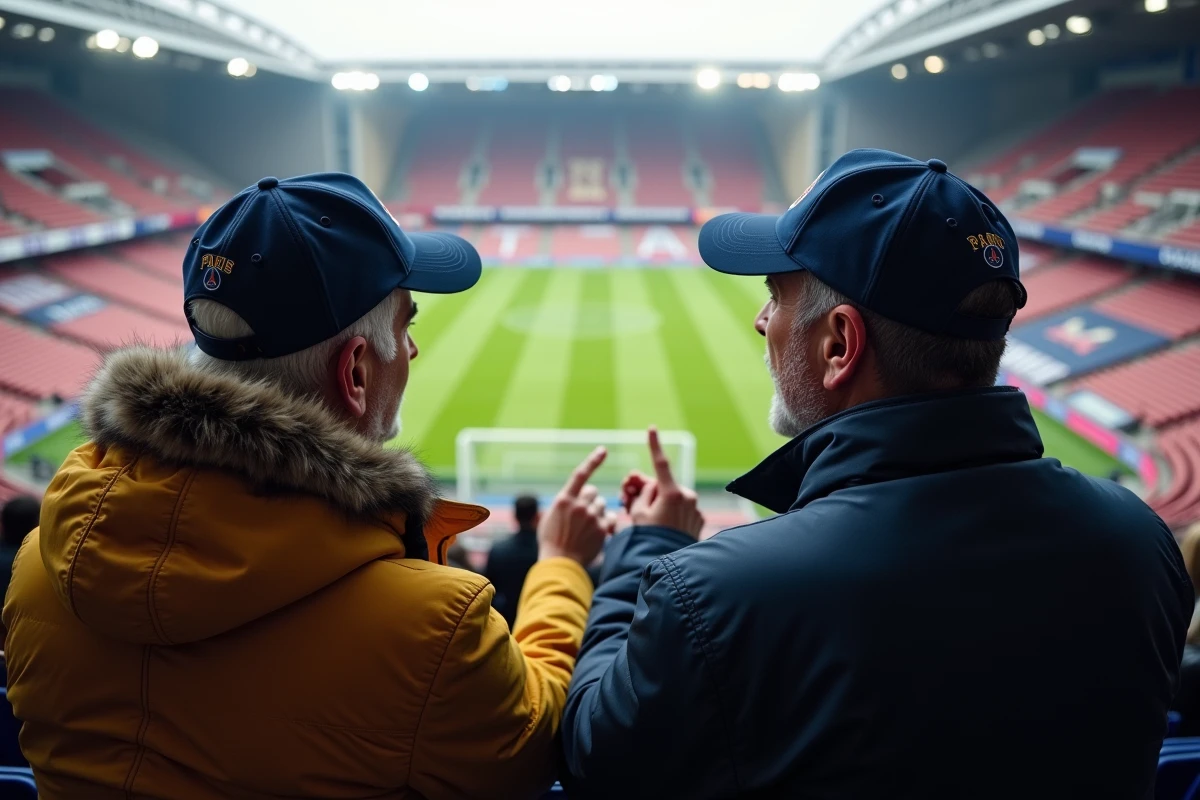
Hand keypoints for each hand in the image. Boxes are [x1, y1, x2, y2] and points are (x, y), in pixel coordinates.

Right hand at [538, 447, 619, 565]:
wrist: (559, 563)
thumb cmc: (551, 540)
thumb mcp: (550, 517)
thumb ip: (564, 502)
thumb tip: (577, 494)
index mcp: (564, 499)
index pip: (580, 474)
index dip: (593, 461)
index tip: (603, 450)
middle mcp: (579, 505)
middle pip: (593, 492)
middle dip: (589, 500)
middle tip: (582, 514)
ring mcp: (591, 517)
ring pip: (601, 505)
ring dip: (597, 512)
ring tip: (586, 527)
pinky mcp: (601, 529)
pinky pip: (609, 518)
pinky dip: (605, 523)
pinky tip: (596, 533)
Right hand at [625, 427, 704, 539]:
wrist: (672, 566)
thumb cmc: (650, 540)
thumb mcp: (638, 514)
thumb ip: (642, 493)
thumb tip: (650, 485)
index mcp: (672, 493)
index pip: (661, 463)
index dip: (654, 445)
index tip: (652, 428)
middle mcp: (687, 497)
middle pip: (662, 486)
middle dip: (646, 490)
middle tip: (627, 498)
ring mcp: (695, 509)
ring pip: (671, 499)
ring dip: (658, 504)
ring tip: (646, 521)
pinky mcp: (699, 520)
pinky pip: (681, 511)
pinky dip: (670, 514)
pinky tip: (662, 528)